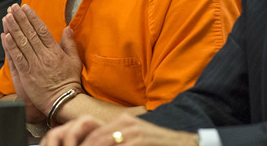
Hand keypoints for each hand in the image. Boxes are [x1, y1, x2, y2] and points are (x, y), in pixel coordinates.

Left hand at [1, 3, 82, 114]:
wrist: (64, 101)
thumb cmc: (69, 81)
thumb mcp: (74, 61)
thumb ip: (69, 44)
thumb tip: (68, 28)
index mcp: (55, 51)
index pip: (42, 30)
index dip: (32, 17)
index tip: (26, 7)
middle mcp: (44, 56)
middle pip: (30, 33)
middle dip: (20, 19)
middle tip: (12, 7)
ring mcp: (34, 65)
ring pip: (22, 43)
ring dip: (13, 29)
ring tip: (6, 17)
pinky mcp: (27, 75)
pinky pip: (17, 58)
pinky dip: (11, 47)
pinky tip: (5, 36)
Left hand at [41, 114, 197, 145]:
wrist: (186, 144)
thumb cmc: (158, 145)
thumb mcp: (135, 140)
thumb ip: (116, 141)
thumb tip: (95, 143)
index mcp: (121, 122)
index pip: (93, 133)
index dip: (80, 144)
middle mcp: (125, 124)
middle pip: (94, 138)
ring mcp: (133, 132)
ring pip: (103, 142)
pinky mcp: (141, 141)